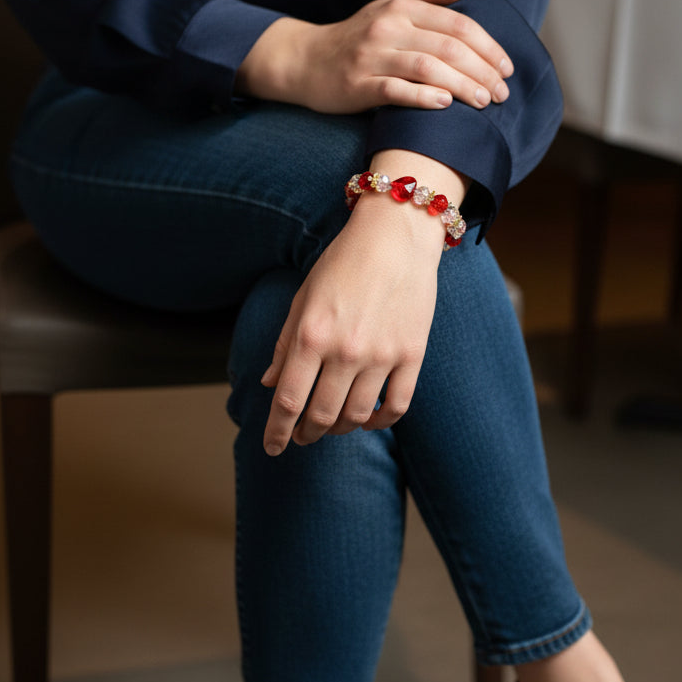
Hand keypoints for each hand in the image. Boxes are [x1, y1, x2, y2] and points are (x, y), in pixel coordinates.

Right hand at [238, 0, 513, 113]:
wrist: (305, 61)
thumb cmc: (356, 38)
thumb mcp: (389, 7)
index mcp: (401, 8)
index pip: (457, 24)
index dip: (488, 46)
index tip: (507, 69)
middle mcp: (388, 28)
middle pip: (448, 47)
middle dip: (482, 71)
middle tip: (503, 94)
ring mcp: (371, 56)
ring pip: (427, 68)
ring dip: (462, 86)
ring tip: (484, 103)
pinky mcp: (357, 85)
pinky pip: (395, 90)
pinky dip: (422, 97)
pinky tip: (445, 105)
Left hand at [260, 190, 441, 454]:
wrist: (398, 234)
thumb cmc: (344, 262)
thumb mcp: (303, 297)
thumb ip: (285, 343)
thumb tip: (268, 383)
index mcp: (311, 335)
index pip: (287, 400)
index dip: (276, 432)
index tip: (270, 448)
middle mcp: (345, 350)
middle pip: (321, 415)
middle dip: (306, 433)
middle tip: (302, 436)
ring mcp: (382, 355)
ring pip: (356, 416)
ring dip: (339, 429)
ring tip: (332, 426)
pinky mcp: (413, 354)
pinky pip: (396, 406)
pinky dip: (379, 422)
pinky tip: (368, 420)